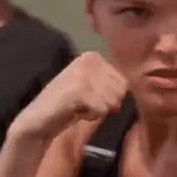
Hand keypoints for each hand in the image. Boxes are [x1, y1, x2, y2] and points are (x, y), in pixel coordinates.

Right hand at [9, 52, 127, 140]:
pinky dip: (91, 116)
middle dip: (105, 104)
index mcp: (94, 56)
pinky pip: (102, 109)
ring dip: (98, 110)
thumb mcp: (93, 88)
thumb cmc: (68, 106)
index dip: (110, 98)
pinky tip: (75, 111)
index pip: (124, 83)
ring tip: (78, 106)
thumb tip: (138, 89)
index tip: (89, 98)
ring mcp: (83, 73)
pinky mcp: (79, 90)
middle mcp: (89, 59)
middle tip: (83, 104)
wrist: (38, 119)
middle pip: (121, 91)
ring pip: (113, 101)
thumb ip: (111, 84)